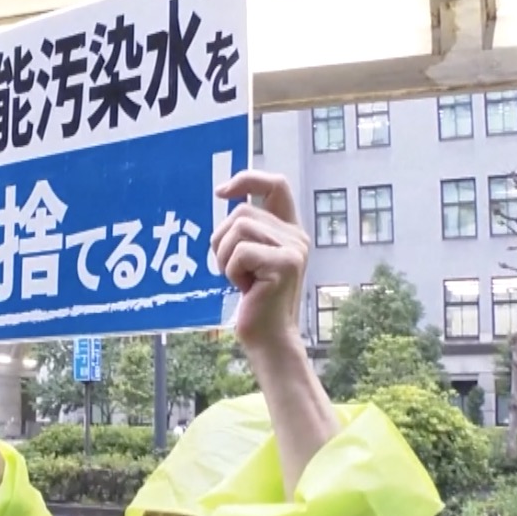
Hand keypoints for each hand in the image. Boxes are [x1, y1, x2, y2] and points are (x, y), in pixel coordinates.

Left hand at [210, 170, 308, 356]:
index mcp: (289, 230)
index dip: (248, 179)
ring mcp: (294, 248)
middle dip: (221, 241)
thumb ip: (246, 231)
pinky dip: (231, 271)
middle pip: (241, 212)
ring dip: (225, 257)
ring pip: (238, 228)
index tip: (220, 192)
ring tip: (241, 279)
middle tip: (233, 270)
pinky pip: (240, 252)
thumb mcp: (249, 259)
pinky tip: (246, 288)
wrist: (268, 336)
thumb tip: (224, 197)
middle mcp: (296, 235)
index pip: (276, 185)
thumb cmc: (254, 299)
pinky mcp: (286, 264)